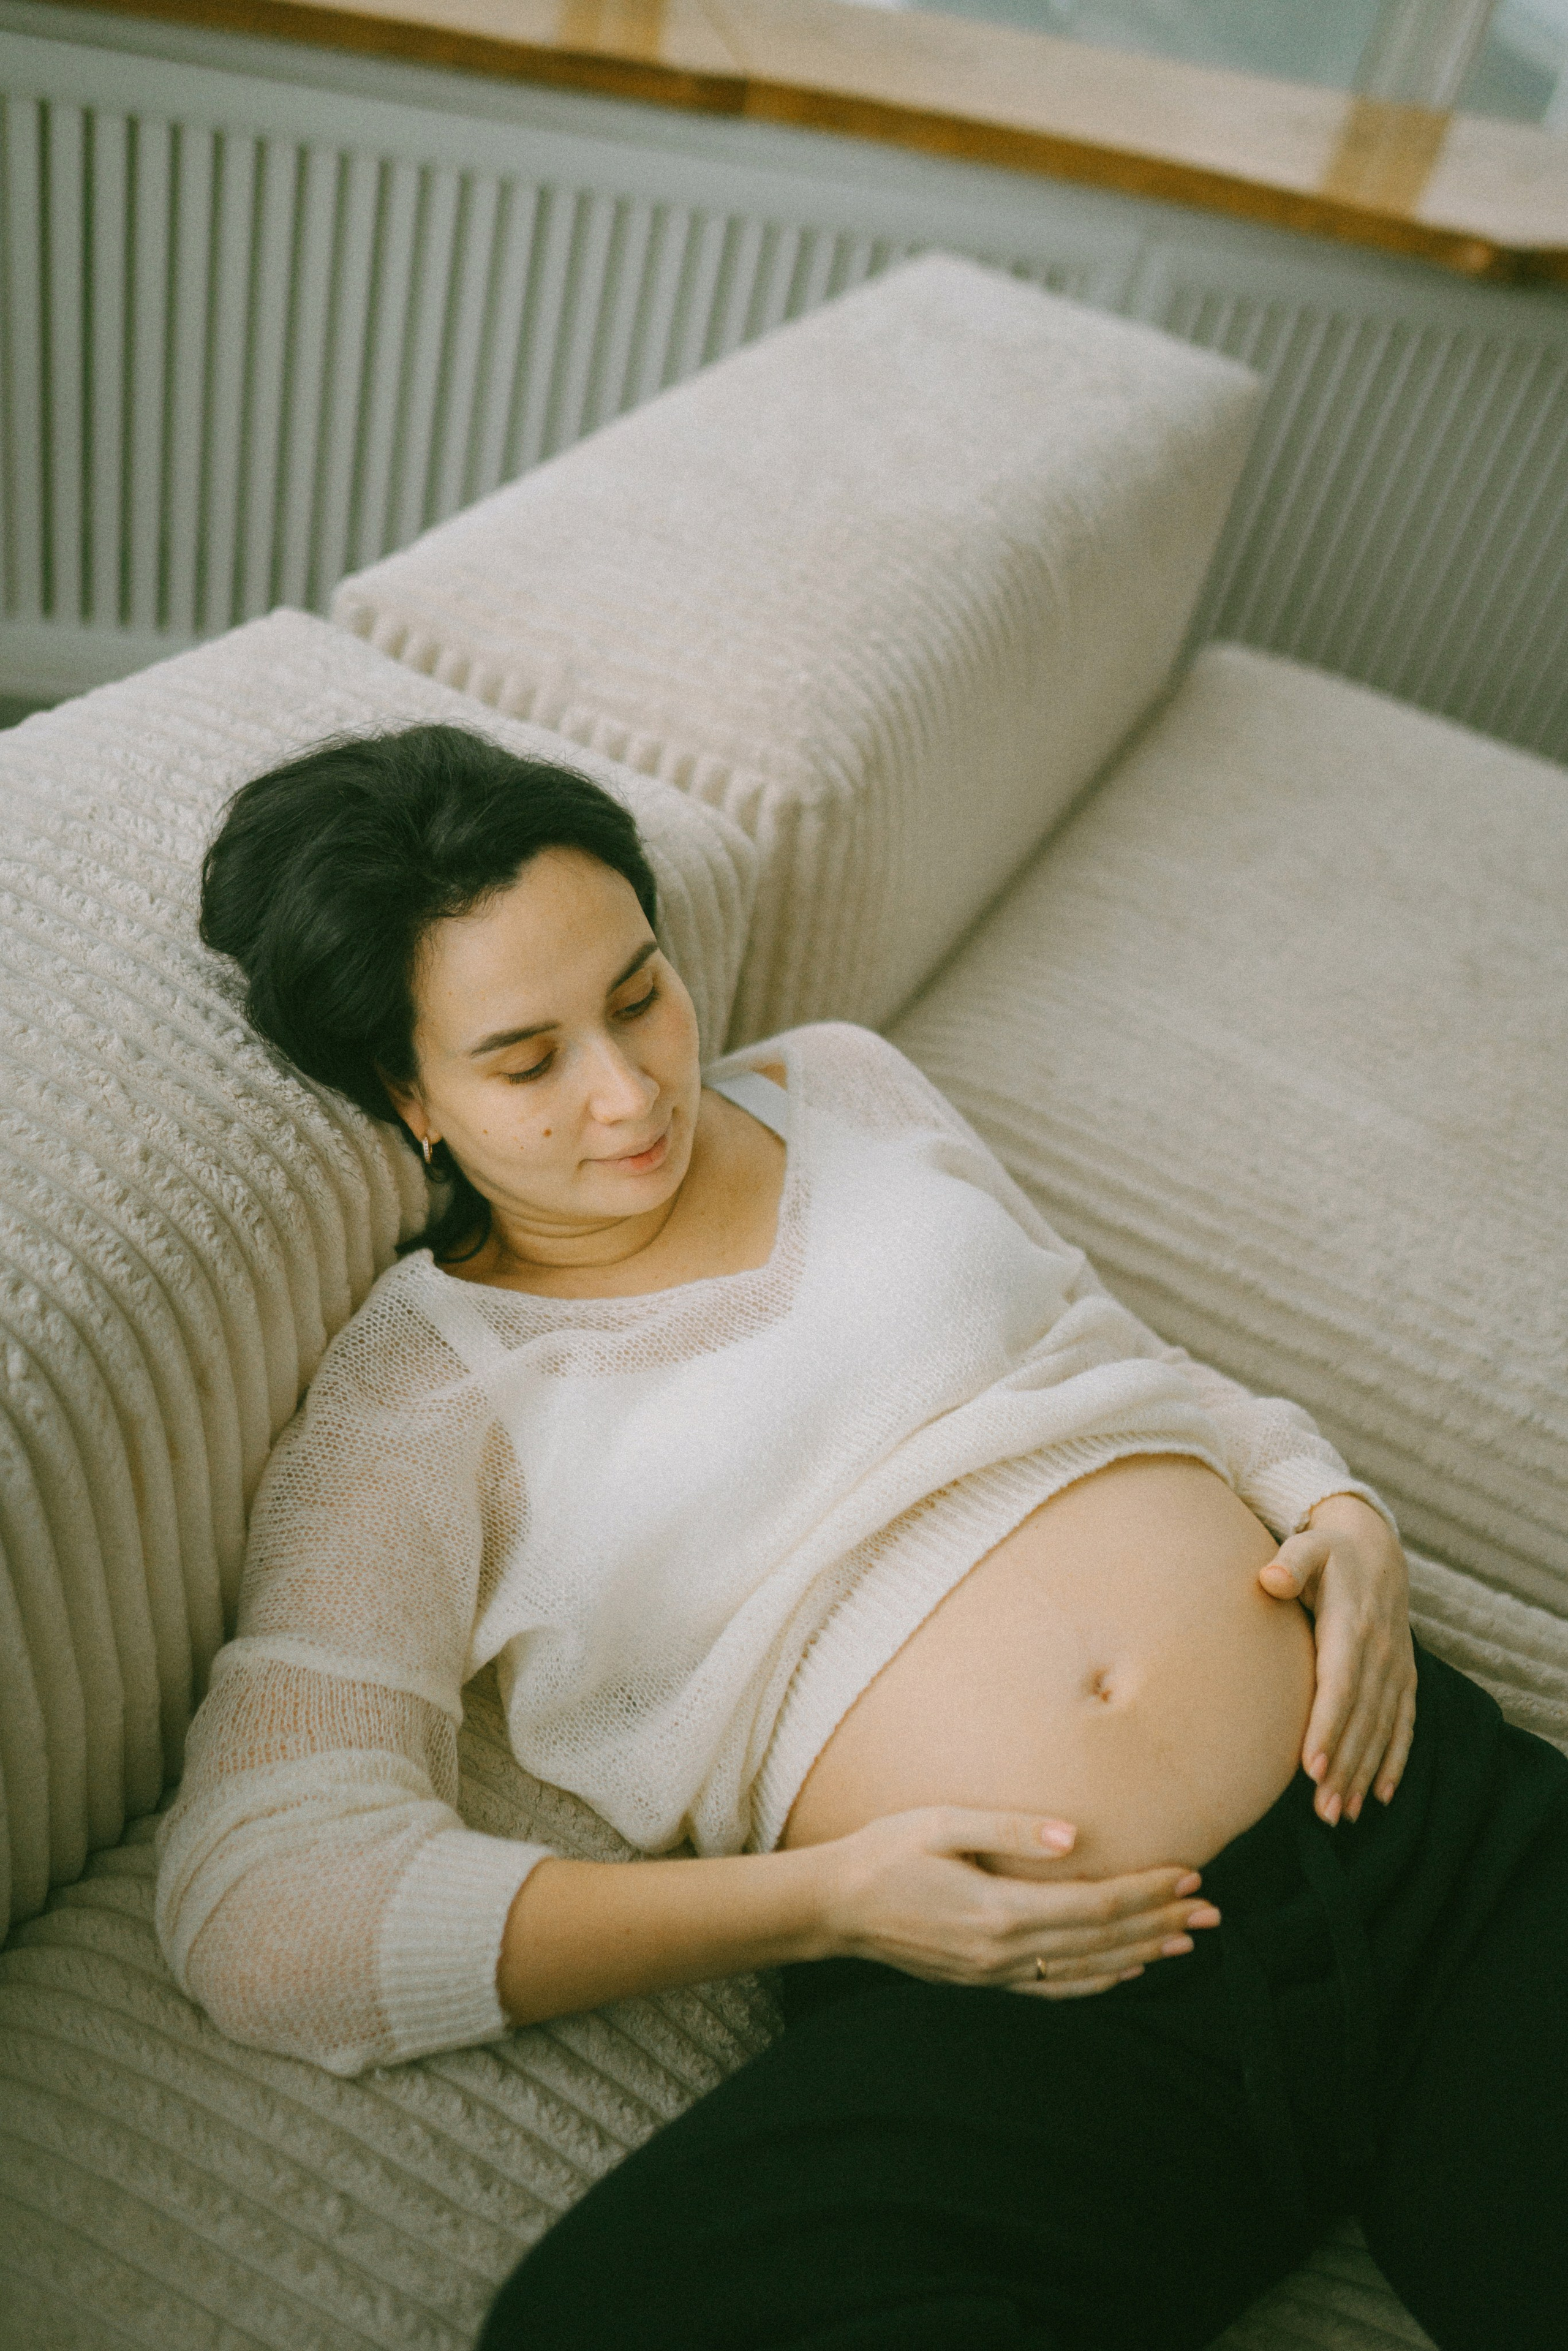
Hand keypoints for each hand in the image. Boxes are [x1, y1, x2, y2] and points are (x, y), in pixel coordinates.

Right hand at [814, 1807, 1221, 1998]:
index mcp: (999, 1910)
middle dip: (1161, 1922)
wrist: (835, 1907)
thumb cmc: (886, 1852)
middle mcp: (1004, 1951)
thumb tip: (1074, 1836)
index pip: (1095, 1904)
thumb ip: (1009, 1827)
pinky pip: (1056, 1987)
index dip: (1147, 1891)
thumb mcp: (942, 1823)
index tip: (1189, 1875)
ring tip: (1187, 1940)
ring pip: (1087, 1970)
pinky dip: (1100, 1980)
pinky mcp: (984, 1980)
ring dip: (1142, 1953)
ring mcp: (995, 1973)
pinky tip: (1127, 1970)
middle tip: (1212, 1909)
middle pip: (1102, 1940)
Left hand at [1257, 1494, 1416, 1824]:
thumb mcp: (1309, 1546)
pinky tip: (1382, 1795)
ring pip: (1382, 1728)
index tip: (1311, 1767)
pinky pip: (1404, 1724)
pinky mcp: (1403, 1676)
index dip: (1327, 1726)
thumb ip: (1290, 1562)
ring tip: (1343, 1813)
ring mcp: (1396, 1667)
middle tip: (1324, 1810)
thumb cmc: (1328, 1551)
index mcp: (1353, 1626)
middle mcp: (1381, 1652)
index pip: (1340, 1684)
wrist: (1376, 1546)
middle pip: (1362, 1718)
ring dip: (1364, 1773)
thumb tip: (1269, 1578)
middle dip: (1344, 1766)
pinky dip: (1395, 1760)